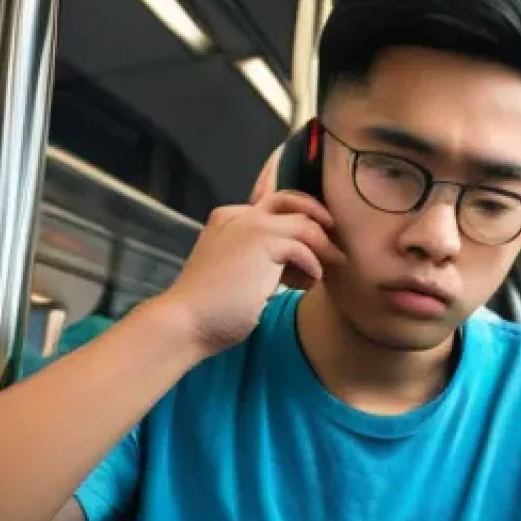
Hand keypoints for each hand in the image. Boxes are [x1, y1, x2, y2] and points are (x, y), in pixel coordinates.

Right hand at [160, 189, 345, 354]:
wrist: (186, 321)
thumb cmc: (211, 310)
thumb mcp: (238, 274)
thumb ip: (262, 261)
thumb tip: (296, 266)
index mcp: (229, 220)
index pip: (272, 206)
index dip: (298, 221)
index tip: (312, 248)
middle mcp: (240, 215)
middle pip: (290, 199)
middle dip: (317, 214)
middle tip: (333, 238)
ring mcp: (250, 225)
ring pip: (304, 223)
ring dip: (322, 247)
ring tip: (329, 269)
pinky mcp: (262, 241)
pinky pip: (303, 245)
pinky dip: (313, 265)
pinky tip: (310, 283)